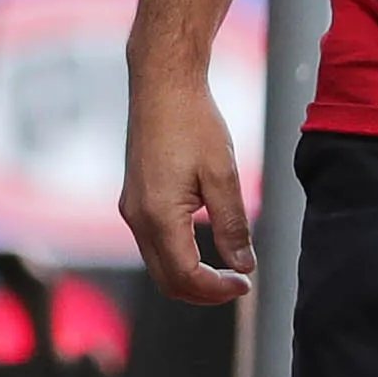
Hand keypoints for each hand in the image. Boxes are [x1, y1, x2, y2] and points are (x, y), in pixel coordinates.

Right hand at [120, 66, 255, 303]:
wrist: (161, 85)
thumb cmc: (193, 122)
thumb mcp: (223, 175)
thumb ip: (232, 225)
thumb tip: (244, 265)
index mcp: (159, 215)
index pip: (186, 276)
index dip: (217, 290)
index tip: (245, 284)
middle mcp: (137, 218)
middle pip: (166, 280)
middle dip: (203, 292)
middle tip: (237, 283)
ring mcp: (131, 209)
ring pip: (157, 264)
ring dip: (190, 275)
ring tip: (225, 267)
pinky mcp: (133, 198)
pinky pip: (152, 243)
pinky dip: (178, 256)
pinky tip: (203, 241)